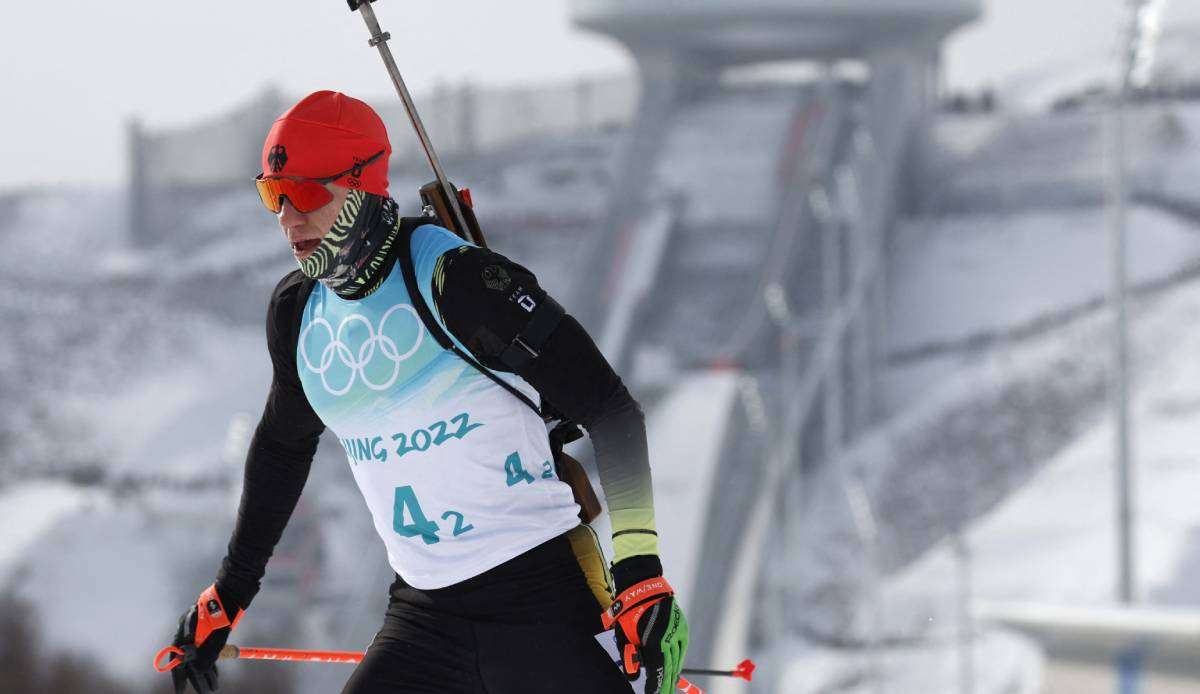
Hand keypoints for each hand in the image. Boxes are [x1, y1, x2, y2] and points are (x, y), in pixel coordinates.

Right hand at [169, 584, 243, 693]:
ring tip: (213, 686)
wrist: (234, 590)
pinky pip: (206, 650)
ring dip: (206, 671)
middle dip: (196, 677)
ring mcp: (198, 632)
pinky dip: (211, 661)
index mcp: (185, 632)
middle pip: (189, 660)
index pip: (178, 660)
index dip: (179, 677)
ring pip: (199, 656)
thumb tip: (200, 670)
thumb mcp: (218, 633)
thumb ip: (208, 651)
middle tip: (203, 692)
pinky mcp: (208, 631)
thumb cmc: (224, 609)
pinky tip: (215, 673)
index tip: (181, 691)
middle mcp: (188, 633)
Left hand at [605, 556, 689, 693]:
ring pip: (678, 660)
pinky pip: (681, 649)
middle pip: (670, 669)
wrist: (643, 586)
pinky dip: (677, 660)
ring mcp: (678, 632)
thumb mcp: (624, 635)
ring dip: (673, 674)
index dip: (656, 687)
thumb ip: (630, 657)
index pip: (658, 672)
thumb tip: (635, 677)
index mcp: (655, 642)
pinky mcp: (682, 627)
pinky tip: (674, 668)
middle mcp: (670, 639)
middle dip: (666, 685)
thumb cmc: (629, 611)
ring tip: (669, 685)